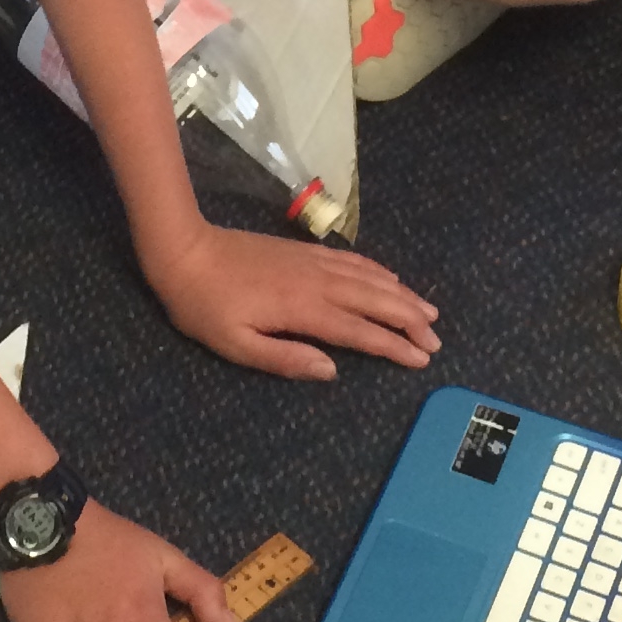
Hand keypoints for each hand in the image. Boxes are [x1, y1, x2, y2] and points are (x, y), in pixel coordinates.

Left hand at [145, 218, 439, 379]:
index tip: (421, 359)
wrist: (185, 251)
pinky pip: (351, 261)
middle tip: (436, 340)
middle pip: (375, 300)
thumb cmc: (205, 307)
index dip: (393, 345)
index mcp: (302, 309)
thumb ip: (285, 359)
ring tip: (428, 311)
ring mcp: (312, 262)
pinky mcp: (304, 251)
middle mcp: (316, 281)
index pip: (359, 330)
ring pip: (368, 278)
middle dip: (409, 320)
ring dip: (401, 295)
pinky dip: (377, 271)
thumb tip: (332, 370)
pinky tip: (389, 279)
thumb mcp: (236, 345)